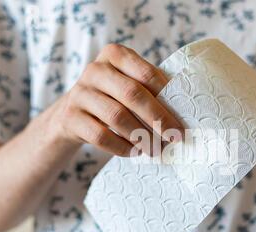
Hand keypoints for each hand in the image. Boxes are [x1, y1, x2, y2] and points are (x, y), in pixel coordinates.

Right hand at [50, 43, 182, 156]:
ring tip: (155, 149)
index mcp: (115, 55)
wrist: (72, 113)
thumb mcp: (129, 83)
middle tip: (174, 138)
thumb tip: (185, 110)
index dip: (167, 97)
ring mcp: (79, 93)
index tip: (181, 120)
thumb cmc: (113, 97)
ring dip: (141, 136)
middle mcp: (95, 69)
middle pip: (133, 94)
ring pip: (117, 116)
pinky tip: (135, 152)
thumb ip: (152, 89)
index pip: (147, 74)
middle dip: (158, 119)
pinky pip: (101, 136)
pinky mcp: (70, 117)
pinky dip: (122, 147)